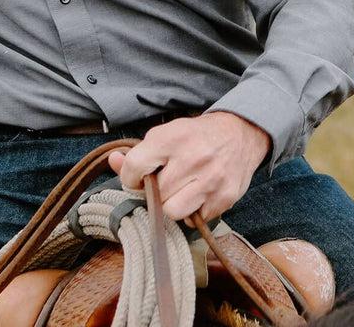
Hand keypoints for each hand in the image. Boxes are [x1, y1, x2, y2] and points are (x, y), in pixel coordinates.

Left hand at [107, 111, 270, 226]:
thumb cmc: (196, 135)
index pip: (135, 166)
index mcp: (173, 137)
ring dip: (173, 205)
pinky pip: (197, 219)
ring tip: (179, 192)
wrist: (240, 133)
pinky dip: (194, 211)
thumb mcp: (167, 134)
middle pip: (156, 194)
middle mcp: (193, 158)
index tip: (137, 178)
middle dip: (155, 192)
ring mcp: (211, 180)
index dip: (130, 177)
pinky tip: (198, 194)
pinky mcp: (225, 198)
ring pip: (173, 212)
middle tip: (164, 183)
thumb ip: (138, 152)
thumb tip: (112, 161)